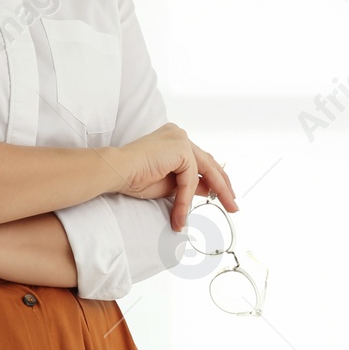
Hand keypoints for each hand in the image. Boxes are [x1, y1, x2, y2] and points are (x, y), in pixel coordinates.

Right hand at [114, 123, 238, 230]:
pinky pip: (190, 178)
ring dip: (216, 192)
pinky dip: (187, 198)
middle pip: (209, 163)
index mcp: (175, 140)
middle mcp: (179, 136)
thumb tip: (207, 190)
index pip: (201, 160)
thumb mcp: (169, 184)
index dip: (215, 179)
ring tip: (227, 207)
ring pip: (205, 171)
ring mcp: (180, 139)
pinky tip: (182, 213)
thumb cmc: (133, 177)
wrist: (114, 172)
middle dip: (223, 185)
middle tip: (234, 203)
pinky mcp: (179, 148)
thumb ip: (188, 184)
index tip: (223, 195)